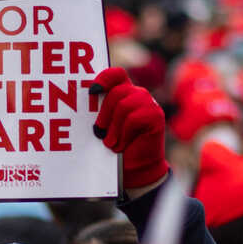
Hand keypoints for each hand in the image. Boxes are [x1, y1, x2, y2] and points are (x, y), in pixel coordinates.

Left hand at [91, 67, 167, 193]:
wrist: (135, 169)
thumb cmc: (116, 146)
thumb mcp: (103, 125)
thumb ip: (98, 110)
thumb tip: (85, 98)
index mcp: (124, 93)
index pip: (116, 74)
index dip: (104, 78)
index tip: (92, 92)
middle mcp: (138, 94)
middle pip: (116, 92)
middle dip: (104, 115)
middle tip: (100, 133)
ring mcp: (149, 103)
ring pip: (124, 106)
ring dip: (114, 128)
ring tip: (111, 143)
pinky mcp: (157, 116)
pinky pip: (134, 118)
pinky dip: (124, 134)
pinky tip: (123, 145)